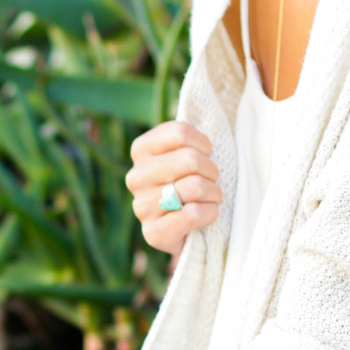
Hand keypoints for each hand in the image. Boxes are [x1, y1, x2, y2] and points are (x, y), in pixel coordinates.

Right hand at [125, 121, 221, 254]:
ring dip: (214, 194)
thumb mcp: (186, 153)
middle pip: (191, 159)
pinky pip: (193, 213)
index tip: (205, 155)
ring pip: (195, 186)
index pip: (181, 133)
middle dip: (211, 171)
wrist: (186, 228)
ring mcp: (141, 206)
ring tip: (210, 198)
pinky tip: (206, 215)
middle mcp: (135, 176)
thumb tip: (206, 116)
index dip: (204, 145)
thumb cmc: (191, 182)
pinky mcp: (152, 233)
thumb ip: (188, 138)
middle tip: (210, 181)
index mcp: (140, 150)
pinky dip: (210, 213)